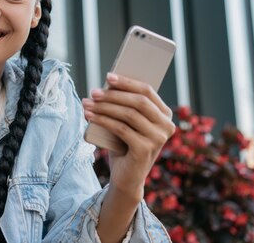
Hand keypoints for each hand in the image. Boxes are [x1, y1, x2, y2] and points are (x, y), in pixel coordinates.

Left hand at [82, 73, 174, 199]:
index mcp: (165, 114)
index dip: (127, 82)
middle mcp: (166, 126)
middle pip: (138, 101)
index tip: (108, 76)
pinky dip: (103, 120)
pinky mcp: (145, 150)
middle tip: (94, 92)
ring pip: (129, 114)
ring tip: (87, 103)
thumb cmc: (124, 144)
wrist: (126, 177)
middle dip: (113, 94)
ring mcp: (158, 139)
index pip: (148, 91)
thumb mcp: (126, 122)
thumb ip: (124, 104)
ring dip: (105, 107)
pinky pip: (121, 129)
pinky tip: (90, 116)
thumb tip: (107, 84)